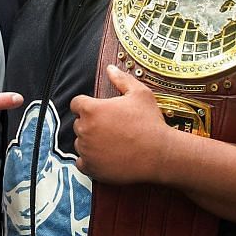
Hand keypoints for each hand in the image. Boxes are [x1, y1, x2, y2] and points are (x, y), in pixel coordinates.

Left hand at [70, 65, 172, 183]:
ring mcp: (86, 150)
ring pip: (80, 143)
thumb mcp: (140, 94)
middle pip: (78, 124)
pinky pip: (81, 163)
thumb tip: (110, 68)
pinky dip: (90, 161)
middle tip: (111, 127)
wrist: (160, 153)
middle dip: (91, 124)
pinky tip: (104, 157)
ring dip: (90, 142)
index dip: (87, 106)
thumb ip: (121, 79)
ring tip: (111, 143)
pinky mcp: (91, 167)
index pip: (76, 104)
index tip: (99, 111)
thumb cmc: (150, 122)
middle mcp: (84, 129)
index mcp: (92, 109)